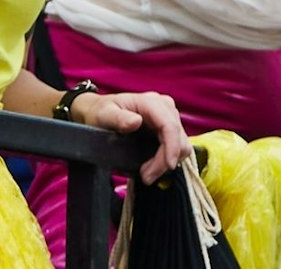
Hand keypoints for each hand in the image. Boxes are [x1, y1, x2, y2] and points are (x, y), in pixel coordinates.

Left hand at [73, 90, 189, 182]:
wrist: (100, 112)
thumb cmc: (101, 112)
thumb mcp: (104, 115)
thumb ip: (118, 118)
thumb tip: (136, 122)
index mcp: (151, 102)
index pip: (169, 125)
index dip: (172, 147)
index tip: (168, 166)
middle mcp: (164, 107)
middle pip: (178, 138)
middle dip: (165, 161)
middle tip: (146, 177)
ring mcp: (168, 118)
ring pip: (181, 145)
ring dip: (166, 163)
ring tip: (146, 173)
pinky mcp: (168, 129)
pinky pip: (176, 147)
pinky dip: (166, 160)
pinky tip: (151, 167)